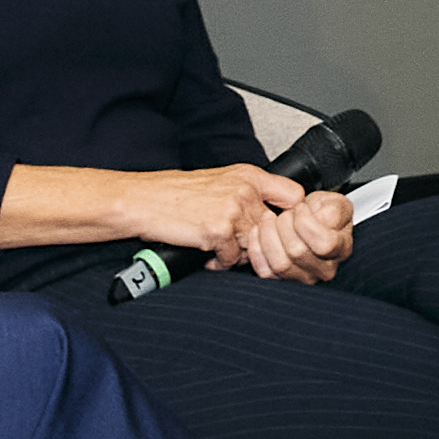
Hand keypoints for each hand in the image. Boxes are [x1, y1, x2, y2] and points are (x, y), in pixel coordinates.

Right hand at [124, 163, 302, 258]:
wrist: (143, 201)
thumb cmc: (177, 194)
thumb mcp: (220, 182)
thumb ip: (249, 194)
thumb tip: (273, 217)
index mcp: (249, 176)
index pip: (295, 196)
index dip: (291, 217)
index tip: (282, 229)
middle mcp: (246, 190)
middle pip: (275, 230)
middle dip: (257, 243)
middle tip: (237, 245)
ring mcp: (234, 210)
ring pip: (255, 247)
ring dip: (238, 255)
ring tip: (218, 248)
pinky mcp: (219, 230)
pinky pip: (232, 260)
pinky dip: (219, 263)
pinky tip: (206, 254)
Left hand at [233, 187, 353, 282]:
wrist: (309, 221)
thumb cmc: (322, 213)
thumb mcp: (335, 203)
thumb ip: (334, 209)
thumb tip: (323, 220)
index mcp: (341, 249)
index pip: (324, 244)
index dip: (306, 223)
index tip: (301, 208)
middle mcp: (324, 269)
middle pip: (297, 252)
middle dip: (285, 224)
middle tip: (286, 212)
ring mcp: (303, 277)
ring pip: (280, 263)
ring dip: (269, 235)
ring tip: (271, 219)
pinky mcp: (281, 279)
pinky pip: (264, 270)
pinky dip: (256, 248)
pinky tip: (259, 231)